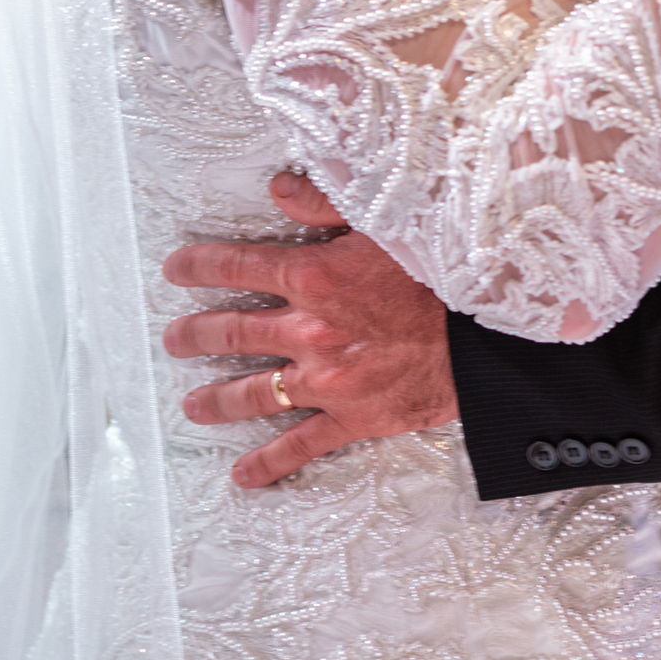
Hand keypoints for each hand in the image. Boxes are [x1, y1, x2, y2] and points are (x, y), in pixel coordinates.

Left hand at [162, 173, 457, 487]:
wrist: (486, 331)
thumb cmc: (440, 270)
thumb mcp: (385, 218)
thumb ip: (325, 200)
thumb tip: (280, 187)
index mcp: (315, 277)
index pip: (239, 267)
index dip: (201, 265)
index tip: (177, 267)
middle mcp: (310, 331)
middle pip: (234, 333)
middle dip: (196, 334)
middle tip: (175, 338)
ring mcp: (328, 379)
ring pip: (256, 392)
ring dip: (219, 398)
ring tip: (193, 404)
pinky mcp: (353, 416)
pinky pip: (301, 444)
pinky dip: (269, 462)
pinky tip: (243, 473)